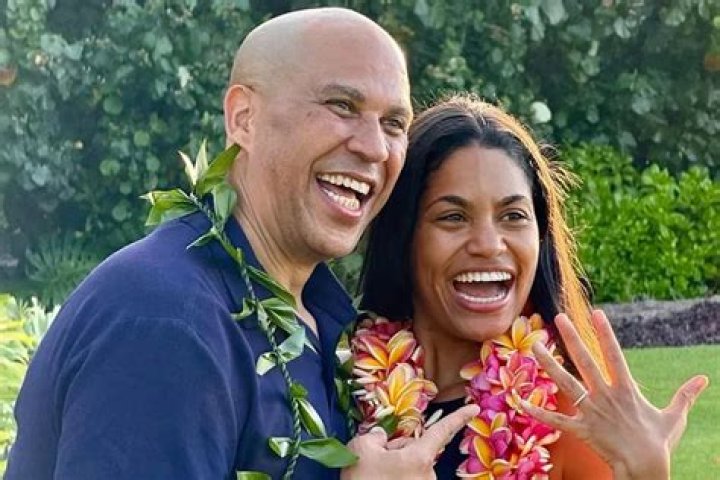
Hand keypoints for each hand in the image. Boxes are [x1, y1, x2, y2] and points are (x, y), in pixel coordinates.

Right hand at [341, 404, 478, 479]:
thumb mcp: (361, 449)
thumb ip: (375, 435)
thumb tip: (382, 437)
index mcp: (419, 458)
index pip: (441, 431)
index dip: (458, 417)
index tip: (475, 408)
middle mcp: (428, 476)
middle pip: (416, 451)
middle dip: (398, 450)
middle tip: (375, 461)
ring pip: (410, 467)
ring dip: (394, 466)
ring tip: (374, 476)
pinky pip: (407, 478)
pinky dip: (394, 477)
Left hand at [522, 309, 707, 479]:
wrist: (645, 468)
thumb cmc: (659, 442)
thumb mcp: (674, 416)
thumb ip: (685, 395)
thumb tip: (704, 379)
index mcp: (626, 389)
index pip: (614, 354)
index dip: (605, 333)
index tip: (596, 313)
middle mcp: (606, 396)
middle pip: (585, 361)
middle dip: (571, 338)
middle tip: (558, 317)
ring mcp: (591, 411)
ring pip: (566, 382)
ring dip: (549, 363)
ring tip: (535, 346)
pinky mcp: (581, 428)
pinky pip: (556, 418)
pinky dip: (539, 410)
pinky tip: (520, 400)